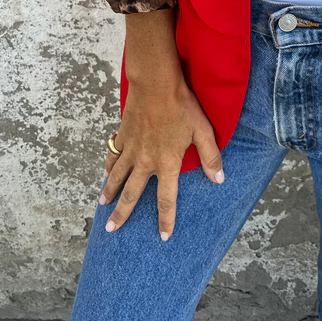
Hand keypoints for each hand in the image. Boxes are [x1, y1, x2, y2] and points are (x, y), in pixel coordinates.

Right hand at [100, 77, 223, 239]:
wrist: (156, 84)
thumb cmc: (182, 106)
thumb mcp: (203, 131)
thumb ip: (211, 157)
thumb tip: (219, 179)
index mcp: (167, 163)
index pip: (166, 199)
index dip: (166, 219)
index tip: (163, 237)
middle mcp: (145, 161)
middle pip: (132, 193)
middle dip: (122, 214)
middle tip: (112, 230)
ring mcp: (131, 148)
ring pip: (116, 177)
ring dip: (109, 192)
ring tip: (102, 206)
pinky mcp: (123, 135)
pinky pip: (112, 156)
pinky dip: (107, 166)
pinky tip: (104, 172)